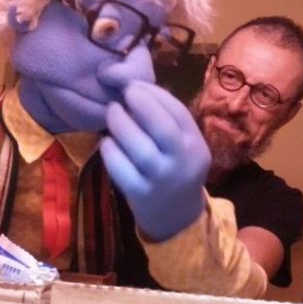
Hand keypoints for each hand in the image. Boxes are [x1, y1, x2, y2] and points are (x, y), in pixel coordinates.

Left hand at [100, 81, 210, 240]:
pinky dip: (110, 151)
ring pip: (139, 147)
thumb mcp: (184, 147)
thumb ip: (169, 122)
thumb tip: (140, 88)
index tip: (135, 85)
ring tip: (112, 113)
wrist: (177, 219)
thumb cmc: (176, 172)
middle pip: (161, 127)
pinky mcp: (140, 195)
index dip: (155, 94)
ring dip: (120, 124)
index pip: (178, 112)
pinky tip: (106, 142)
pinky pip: (121, 169)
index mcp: (196, 146)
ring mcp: (161, 180)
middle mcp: (182, 162)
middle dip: (140, 104)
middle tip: (123, 95)